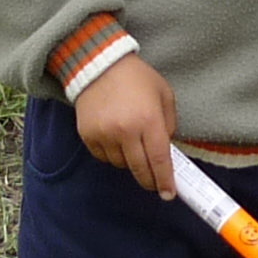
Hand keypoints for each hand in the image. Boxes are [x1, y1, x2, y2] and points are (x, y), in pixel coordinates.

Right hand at [73, 53, 179, 195]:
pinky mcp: (88, 135)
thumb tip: (166, 150)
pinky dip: (112, 155)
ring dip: (130, 163)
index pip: (159, 160)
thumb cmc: (136, 78)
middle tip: (155, 184)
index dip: (165, 180)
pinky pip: (103, 157)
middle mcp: (125, 131)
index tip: (168, 193)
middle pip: (140, 169)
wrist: (99, 63)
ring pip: (121, 165)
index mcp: (148, 120)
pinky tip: (116, 140)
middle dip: (149, 180)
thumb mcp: (164, 94)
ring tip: (133, 146)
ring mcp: (104, 135)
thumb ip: (169, 123)